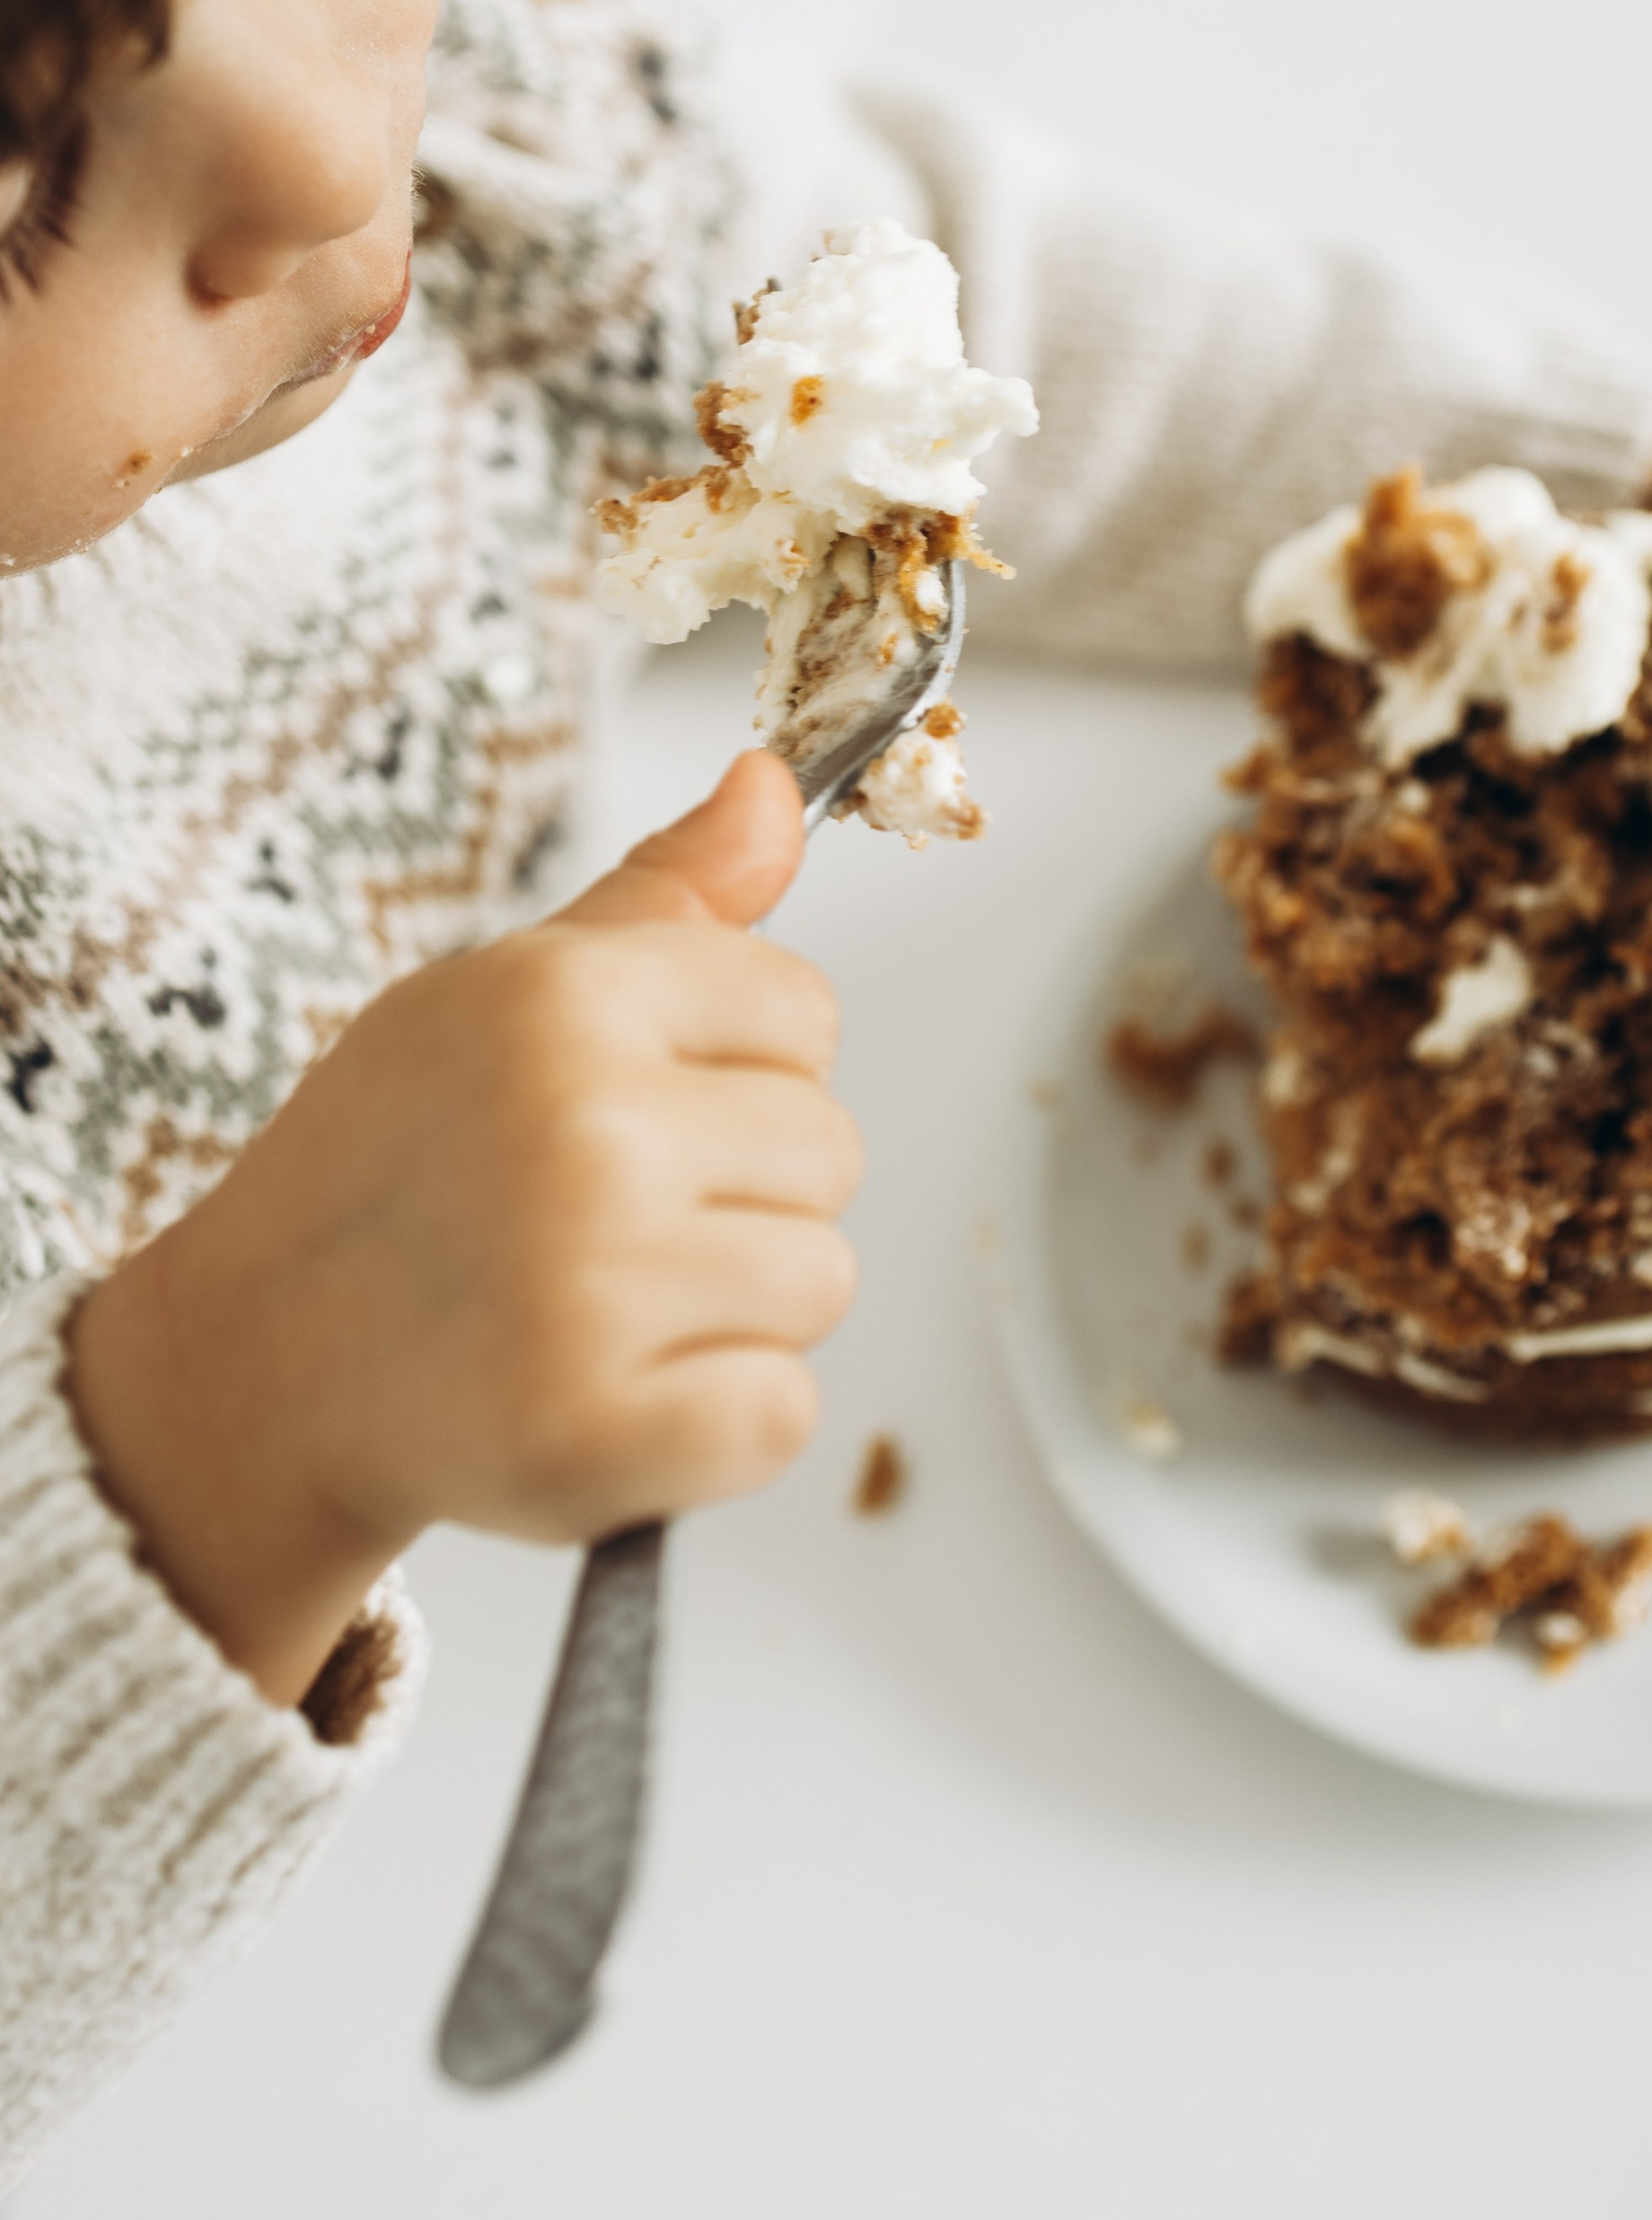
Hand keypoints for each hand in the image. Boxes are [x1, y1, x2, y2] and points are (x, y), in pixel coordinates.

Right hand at [71, 754, 861, 1707]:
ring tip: (601, 1309)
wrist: (254, 1371)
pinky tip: (616, 1396)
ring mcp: (593, 1288)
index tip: (638, 1114)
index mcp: (562, 1000)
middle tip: (602, 1229)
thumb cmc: (395, 1175)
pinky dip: (718, 1427)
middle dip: (742, 1194)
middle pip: (830, 1148)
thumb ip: (664, 900)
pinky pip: (784, 1414)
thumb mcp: (499, 1003)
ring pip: (821, 1279)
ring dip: (734, 1311)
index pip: (804, 1013)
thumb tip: (777, 785)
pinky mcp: (601, 1434)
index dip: (736, 1074)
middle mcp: (585, 1130)